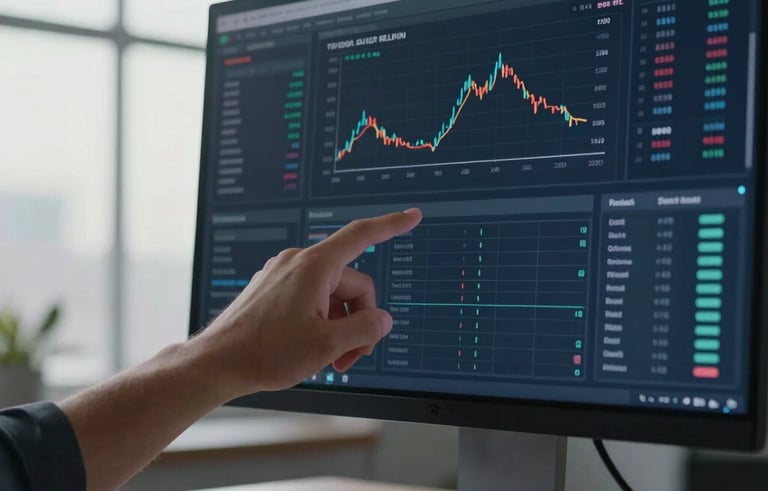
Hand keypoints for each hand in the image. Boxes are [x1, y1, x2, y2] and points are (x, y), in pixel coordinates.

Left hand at [192, 209, 422, 395]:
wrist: (217, 363)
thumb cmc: (266, 352)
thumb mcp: (328, 345)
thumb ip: (365, 329)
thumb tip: (382, 319)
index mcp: (314, 266)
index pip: (361, 236)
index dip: (391, 226)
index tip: (412, 216)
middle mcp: (297, 263)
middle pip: (351, 283)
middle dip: (359, 320)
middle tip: (352, 357)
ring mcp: (282, 275)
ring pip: (330, 295)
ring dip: (339, 326)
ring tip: (330, 359)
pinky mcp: (273, 289)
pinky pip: (310, 298)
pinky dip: (320, 322)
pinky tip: (312, 348)